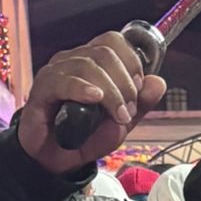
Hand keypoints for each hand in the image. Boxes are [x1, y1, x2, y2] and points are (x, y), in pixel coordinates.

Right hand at [18, 30, 166, 174]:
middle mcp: (73, 60)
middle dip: (126, 83)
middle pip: (105, 52)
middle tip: (129, 111)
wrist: (55, 158)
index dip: (132, 62)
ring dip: (111, 93)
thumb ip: (140, 103)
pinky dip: (83, 89)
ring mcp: (56, 72)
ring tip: (118, 116)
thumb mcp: (121, 122)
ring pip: (88, 65)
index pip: (114, 42)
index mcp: (92, 61)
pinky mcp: (42, 89)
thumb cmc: (85, 136)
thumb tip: (159, 82)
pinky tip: (96, 98)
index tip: (139, 90)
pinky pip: (64, 81)